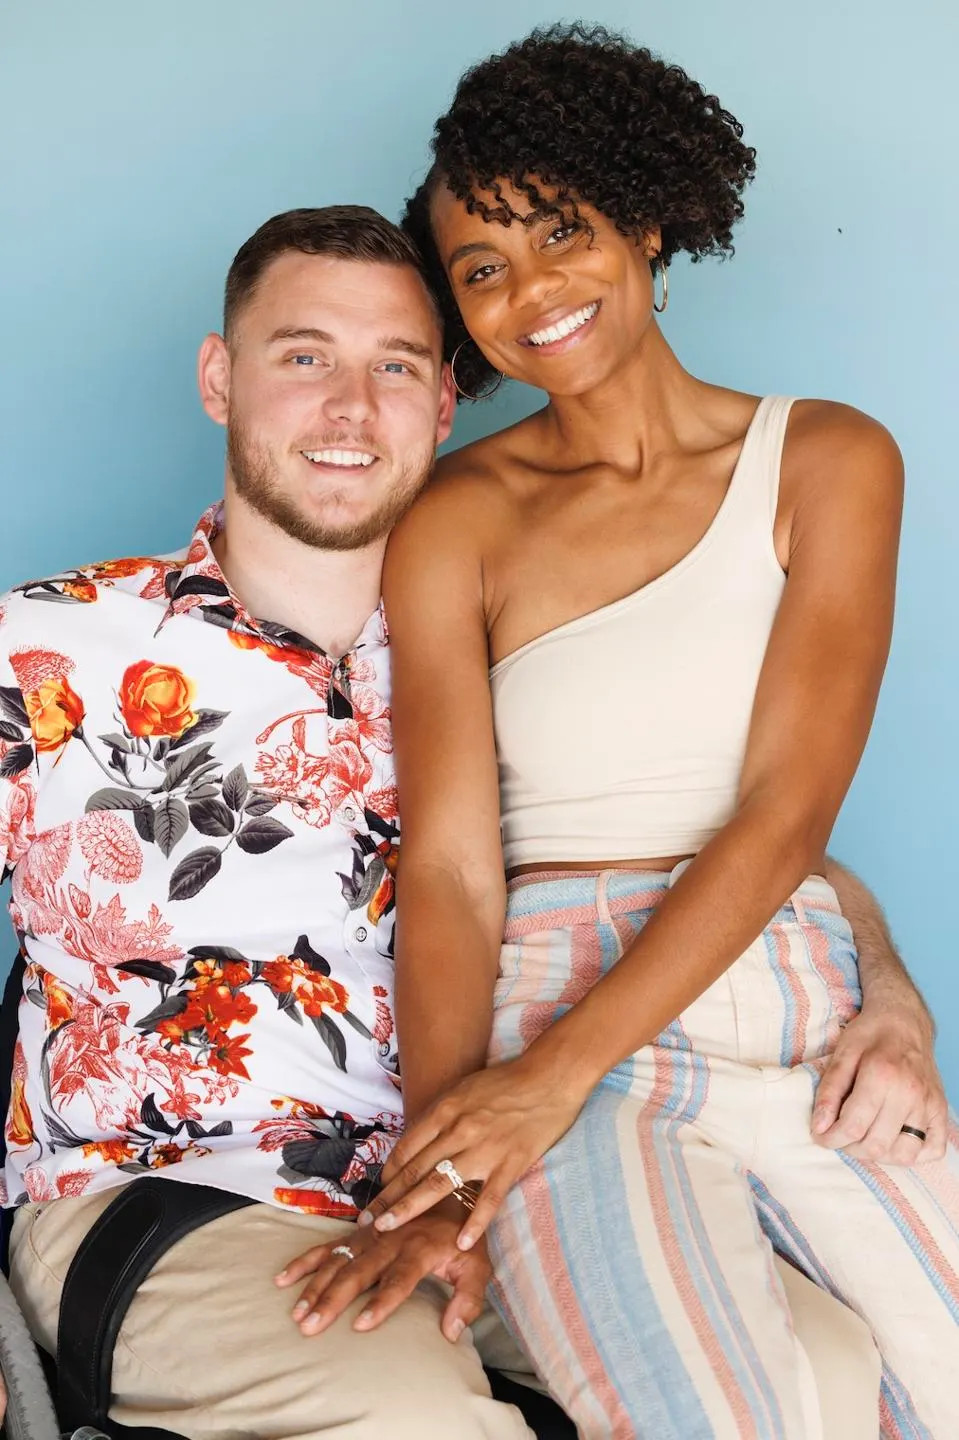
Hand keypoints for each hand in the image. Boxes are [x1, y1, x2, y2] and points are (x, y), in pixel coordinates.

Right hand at [275, 1201, 489, 1340]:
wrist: (450, 1187)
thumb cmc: (463, 1237)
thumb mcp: (478, 1266)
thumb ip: (469, 1300)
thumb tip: (451, 1333)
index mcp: (420, 1249)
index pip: (399, 1280)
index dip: (381, 1302)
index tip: (360, 1325)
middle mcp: (390, 1240)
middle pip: (359, 1272)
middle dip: (333, 1300)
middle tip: (310, 1326)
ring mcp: (371, 1234)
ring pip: (338, 1261)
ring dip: (316, 1286)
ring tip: (297, 1313)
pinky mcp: (358, 1232)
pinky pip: (328, 1246)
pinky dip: (305, 1261)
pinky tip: (283, 1278)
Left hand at [360, 1054, 584, 1247]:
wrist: (550, 1077)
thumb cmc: (507, 1081)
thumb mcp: (465, 1088)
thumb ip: (443, 1114)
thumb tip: (419, 1140)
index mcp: (447, 1109)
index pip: (408, 1147)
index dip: (389, 1173)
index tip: (377, 1192)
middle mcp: (460, 1130)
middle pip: (415, 1169)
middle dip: (388, 1197)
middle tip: (367, 1221)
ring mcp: (485, 1149)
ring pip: (439, 1184)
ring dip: (409, 1209)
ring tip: (388, 1230)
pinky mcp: (511, 1164)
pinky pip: (489, 1200)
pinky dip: (474, 1224)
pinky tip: (461, 1244)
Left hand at [812, 999, 947, 1164]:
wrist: (904, 1020)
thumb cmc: (870, 1033)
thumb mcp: (842, 1053)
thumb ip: (829, 1090)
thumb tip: (820, 1126)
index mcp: (882, 1076)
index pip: (853, 1126)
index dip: (831, 1138)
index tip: (820, 1136)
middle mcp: (910, 1094)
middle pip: (877, 1145)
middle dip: (850, 1148)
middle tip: (840, 1135)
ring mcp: (928, 1104)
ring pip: (904, 1153)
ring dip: (879, 1154)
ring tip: (864, 1138)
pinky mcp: (940, 1110)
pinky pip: (933, 1149)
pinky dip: (913, 1155)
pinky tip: (892, 1140)